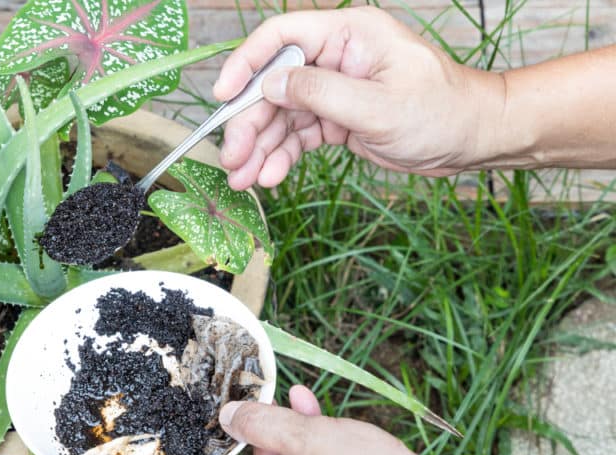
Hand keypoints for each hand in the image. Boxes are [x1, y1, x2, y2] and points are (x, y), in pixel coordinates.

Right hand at [215, 7, 505, 188]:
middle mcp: (335, 57)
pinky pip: (298, 135)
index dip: (246, 64)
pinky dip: (281, 156)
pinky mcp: (336, 118)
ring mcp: (334, 89)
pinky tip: (270, 176)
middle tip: (232, 159)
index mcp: (348, 34)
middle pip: (273, 86)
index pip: (281, 37)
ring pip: (281, 115)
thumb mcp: (378, 105)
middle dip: (249, 124)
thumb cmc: (441, 112)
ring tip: (243, 179)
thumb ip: (320, 93)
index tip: (223, 96)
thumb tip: (269, 86)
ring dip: (259, 147)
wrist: (472, 139)